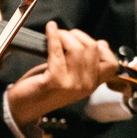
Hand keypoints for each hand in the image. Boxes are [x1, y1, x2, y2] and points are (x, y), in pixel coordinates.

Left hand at [5, 22, 121, 123]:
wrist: (25, 107)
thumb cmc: (45, 89)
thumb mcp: (73, 77)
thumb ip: (86, 63)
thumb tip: (101, 43)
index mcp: (92, 85)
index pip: (111, 64)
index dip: (101, 48)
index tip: (85, 41)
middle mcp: (85, 86)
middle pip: (92, 49)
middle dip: (77, 36)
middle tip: (65, 35)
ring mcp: (72, 84)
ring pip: (77, 48)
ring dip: (65, 36)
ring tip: (56, 35)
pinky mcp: (55, 81)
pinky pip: (57, 51)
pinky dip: (53, 36)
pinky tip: (50, 29)